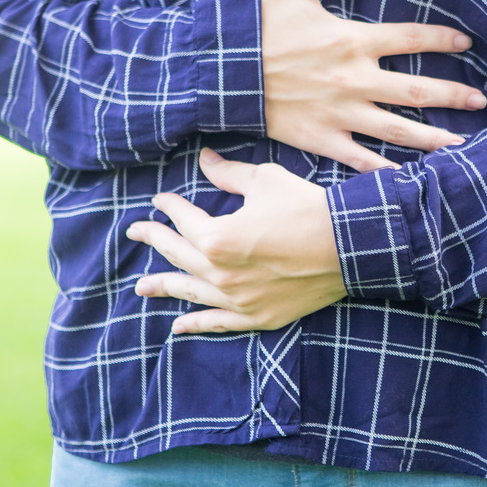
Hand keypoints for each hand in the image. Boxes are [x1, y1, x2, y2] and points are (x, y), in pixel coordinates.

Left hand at [127, 148, 346, 332]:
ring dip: (164, 287)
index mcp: (217, 238)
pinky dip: (197, 324)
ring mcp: (239, 299)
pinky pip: (219, 323)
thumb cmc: (308, 207)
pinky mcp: (259, 316)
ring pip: (191, 292)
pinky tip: (178, 326)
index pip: (183, 220)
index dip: (170, 207)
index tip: (162, 200)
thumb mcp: (265, 181)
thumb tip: (205, 160)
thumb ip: (228, 174)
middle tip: (136, 232)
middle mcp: (221, 273)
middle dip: (155, 240)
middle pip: (178, 255)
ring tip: (141, 288)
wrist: (350, 245)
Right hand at [262, 0, 484, 171]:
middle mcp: (352, 80)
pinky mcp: (321, 139)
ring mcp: (339, 113)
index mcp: (351, 40)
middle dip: (453, 94)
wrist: (218, 67)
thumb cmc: (257, 22)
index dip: (443, 39)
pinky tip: (410, 178)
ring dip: (433, 137)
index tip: (466, 43)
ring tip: (461, 145)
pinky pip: (360, 159)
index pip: (412, 37)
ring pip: (397, 129)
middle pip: (416, 89)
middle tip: (480, 100)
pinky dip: (386, 170)